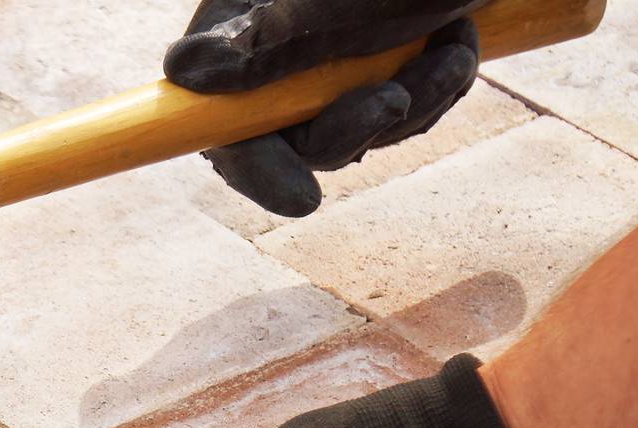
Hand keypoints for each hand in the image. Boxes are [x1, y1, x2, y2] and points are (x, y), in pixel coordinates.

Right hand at [165, 0, 483, 215]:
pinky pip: (407, 114)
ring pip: (366, 132)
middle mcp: (276, 78)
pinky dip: (436, 85)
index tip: (305, 198)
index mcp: (235, 56)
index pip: (232, 135)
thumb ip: (254, 39)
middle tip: (396, 98)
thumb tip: (183, 70)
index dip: (263, 173)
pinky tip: (454, 43)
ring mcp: (330, 83)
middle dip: (358, 128)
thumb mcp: (296, 0)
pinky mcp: (379, 79)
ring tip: (450, 53)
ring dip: (417, 101)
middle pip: (308, 143)